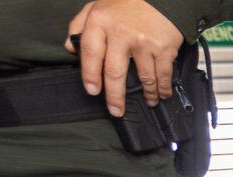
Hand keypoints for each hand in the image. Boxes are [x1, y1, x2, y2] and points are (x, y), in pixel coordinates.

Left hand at [67, 0, 183, 116]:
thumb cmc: (127, 2)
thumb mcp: (97, 6)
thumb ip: (79, 25)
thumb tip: (69, 48)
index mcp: (101, 21)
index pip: (90, 52)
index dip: (89, 74)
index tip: (92, 91)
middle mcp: (121, 32)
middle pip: (114, 72)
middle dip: (115, 96)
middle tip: (116, 110)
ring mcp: (144, 41)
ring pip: (143, 78)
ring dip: (147, 95)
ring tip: (148, 102)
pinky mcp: (164, 47)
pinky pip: (163, 74)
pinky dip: (163, 89)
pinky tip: (162, 94)